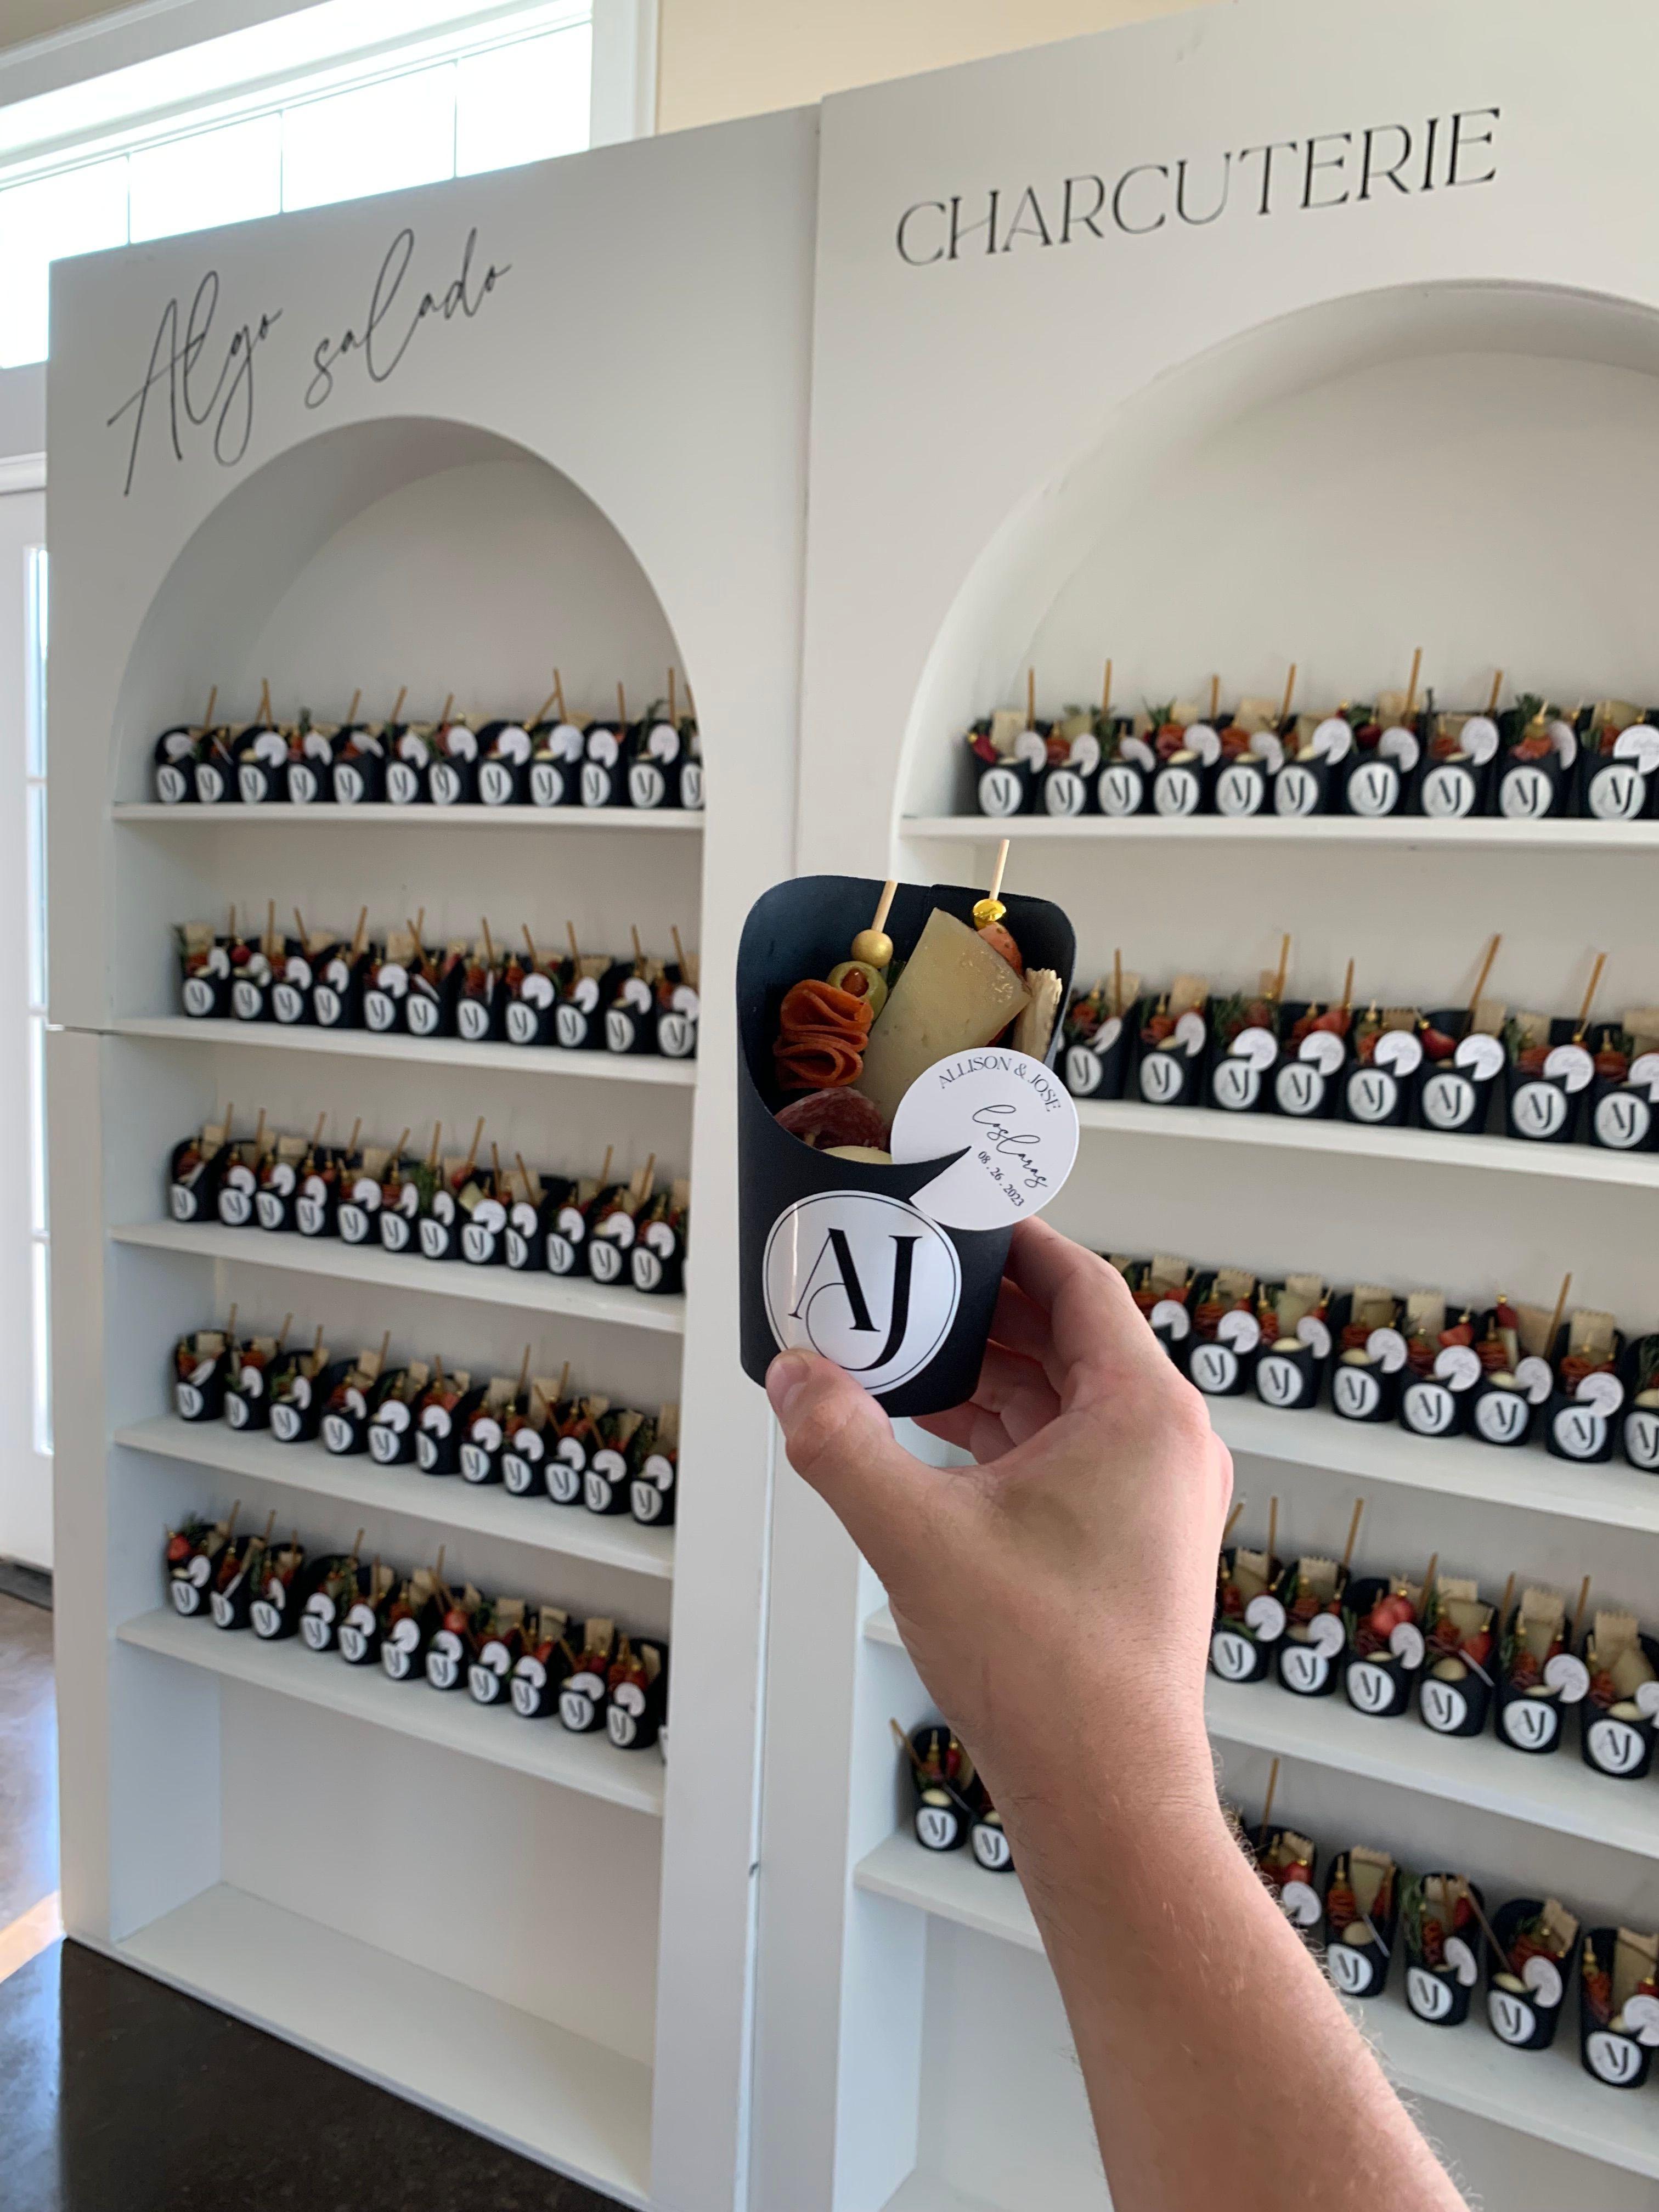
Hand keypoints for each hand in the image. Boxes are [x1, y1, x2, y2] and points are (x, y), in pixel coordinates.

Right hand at [765, 1218, 1231, 1850]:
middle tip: (906, 1274)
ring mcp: (1155, 1499)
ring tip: (899, 1351)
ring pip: (1064, 1400)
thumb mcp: (916, 1538)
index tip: (959, 1210)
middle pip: (1069, 1337)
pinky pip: (1064, 1453)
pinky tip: (930, 1436)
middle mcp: (1166, 1446)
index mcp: (1144, 1415)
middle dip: (983, 1307)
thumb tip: (793, 1376)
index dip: (1014, 1238)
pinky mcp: (1132, 1543)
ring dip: (986, 1374)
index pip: (1079, 1284)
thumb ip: (843, 1445)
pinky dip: (1002, 1433)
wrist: (1108, 1796)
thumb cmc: (1048, 1672)